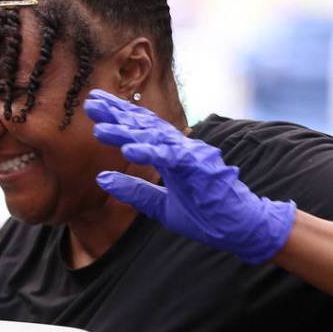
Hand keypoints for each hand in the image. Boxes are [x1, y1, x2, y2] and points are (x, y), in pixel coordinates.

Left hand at [86, 89, 295, 264]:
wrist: (241, 229)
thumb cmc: (206, 215)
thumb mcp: (161, 207)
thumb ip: (134, 192)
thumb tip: (100, 179)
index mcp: (173, 154)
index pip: (143, 130)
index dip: (118, 116)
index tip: (94, 105)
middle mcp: (182, 148)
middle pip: (146, 126)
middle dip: (118, 114)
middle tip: (90, 102)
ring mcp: (193, 156)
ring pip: (156, 138)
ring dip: (127, 133)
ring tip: (100, 129)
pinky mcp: (201, 169)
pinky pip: (172, 157)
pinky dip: (150, 152)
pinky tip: (128, 150)